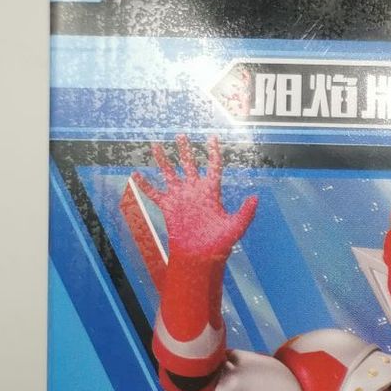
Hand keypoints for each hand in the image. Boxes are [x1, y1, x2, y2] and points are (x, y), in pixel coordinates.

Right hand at [127, 135, 257, 269]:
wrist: (201, 255)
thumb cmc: (220, 243)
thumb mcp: (236, 226)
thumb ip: (246, 212)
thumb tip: (255, 197)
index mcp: (211, 192)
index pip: (213, 166)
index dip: (213, 152)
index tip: (212, 137)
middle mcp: (195, 191)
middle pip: (189, 165)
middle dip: (185, 150)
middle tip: (181, 135)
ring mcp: (180, 197)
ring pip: (169, 173)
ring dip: (162, 160)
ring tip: (155, 145)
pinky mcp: (168, 207)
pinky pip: (153, 193)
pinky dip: (144, 185)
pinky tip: (135, 174)